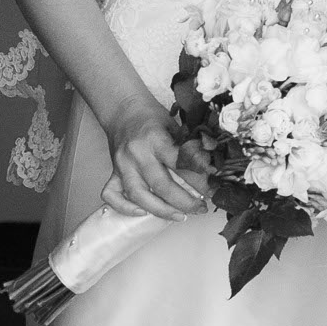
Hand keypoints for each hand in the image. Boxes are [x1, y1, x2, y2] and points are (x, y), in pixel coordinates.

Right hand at [101, 100, 207, 221]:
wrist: (123, 109)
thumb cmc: (151, 117)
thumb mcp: (175, 125)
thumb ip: (188, 147)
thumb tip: (211, 171)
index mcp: (155, 138)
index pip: (180, 164)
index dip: (199, 180)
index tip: (213, 189)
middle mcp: (137, 153)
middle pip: (162, 186)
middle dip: (185, 202)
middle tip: (201, 208)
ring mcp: (122, 165)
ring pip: (139, 196)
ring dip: (162, 211)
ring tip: (181, 216)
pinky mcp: (113, 172)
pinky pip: (113, 196)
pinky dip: (126, 208)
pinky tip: (144, 213)